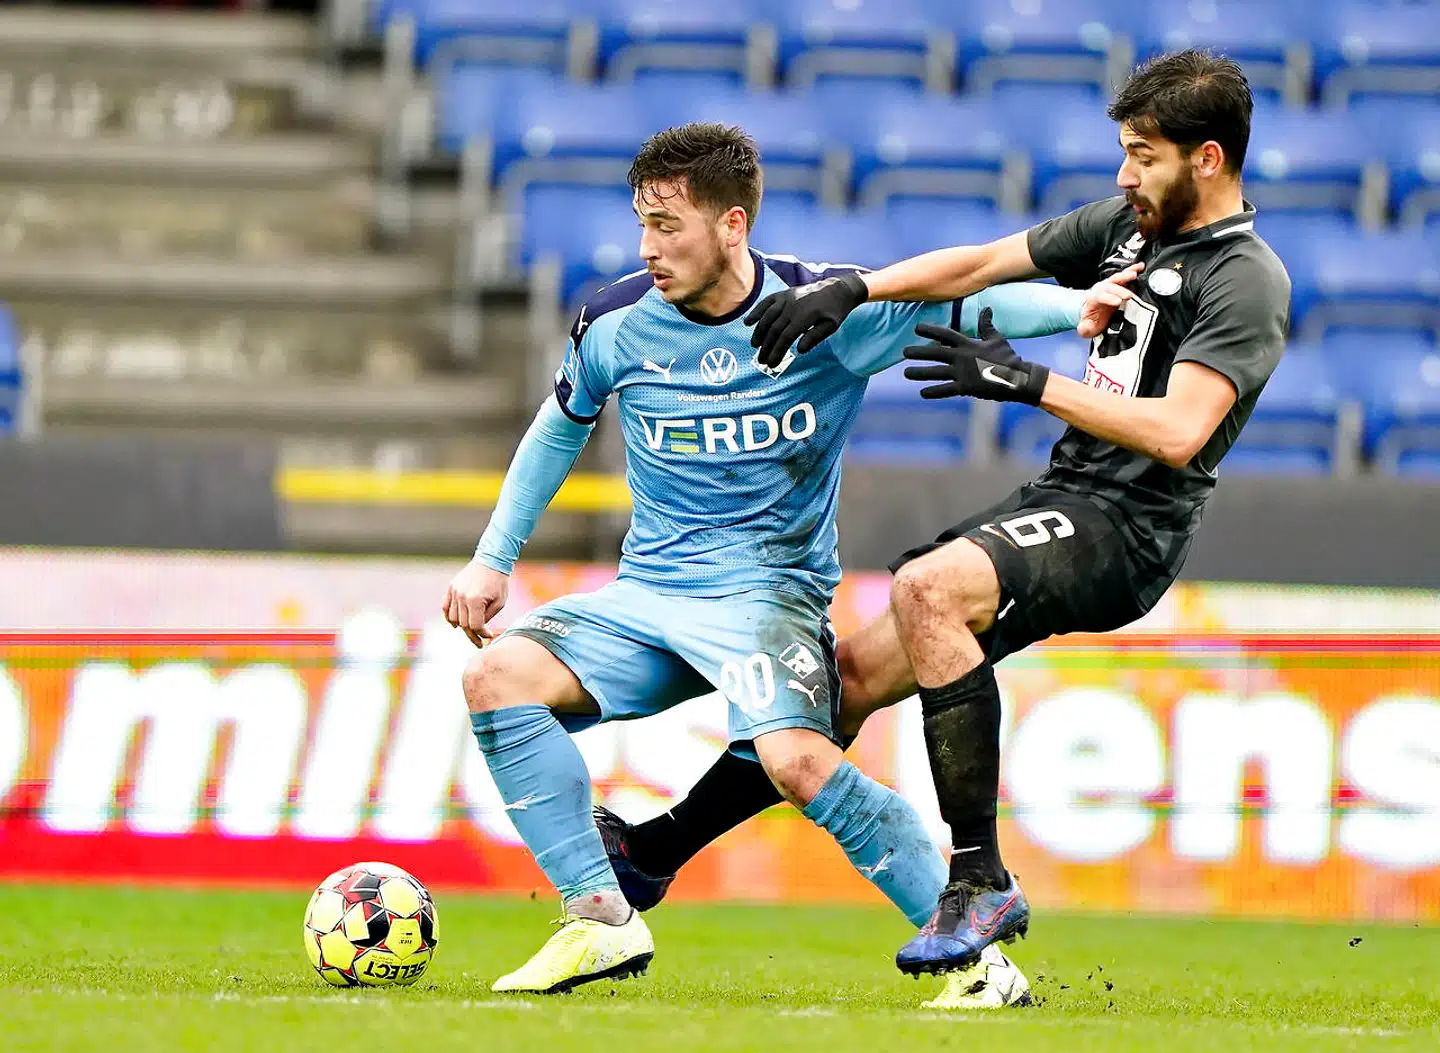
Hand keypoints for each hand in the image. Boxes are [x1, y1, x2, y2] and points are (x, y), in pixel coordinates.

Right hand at [443, 559, 509, 648]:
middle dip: (473, 634)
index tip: (489, 636)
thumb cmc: (498, 582)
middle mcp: (461, 597)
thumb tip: (480, 631)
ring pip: (453, 618)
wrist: (491, 560)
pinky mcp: (451, 587)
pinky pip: (445, 607)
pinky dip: (448, 617)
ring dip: (461, 626)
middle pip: (463, 624)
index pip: (475, 626)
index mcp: (475, 600)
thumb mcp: (500, 602)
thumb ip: (488, 618)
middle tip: (479, 641)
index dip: (482, 634)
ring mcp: (454, 592)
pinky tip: (456, 624)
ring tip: (471, 630)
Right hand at [744, 271, 868, 367]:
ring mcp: (786, 298)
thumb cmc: (834, 312)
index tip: (771, 364)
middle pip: (774, 329)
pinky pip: (766, 302)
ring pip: (767, 316)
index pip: (786, 337)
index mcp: (804, 316)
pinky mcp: (784, 294)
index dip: (777, 351)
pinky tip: (748, 322)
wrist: (837, 289)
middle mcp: (792, 306)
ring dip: (759, 332)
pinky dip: (756, 311)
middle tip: (762, 361)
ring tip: (755, 345)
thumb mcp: (830, 326)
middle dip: (766, 347)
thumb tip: (799, 350)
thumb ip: (815, 337)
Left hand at [901, 308, 1049, 404]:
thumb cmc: (1007, 357)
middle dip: (918, 352)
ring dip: (920, 373)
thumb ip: (986, 325)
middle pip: (935, 353)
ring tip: (906, 373)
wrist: (1017, 378)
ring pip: (936, 372)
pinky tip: (922, 393)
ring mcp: (963, 373)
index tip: (916, 328)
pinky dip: (934, 392)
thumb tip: (986, 308)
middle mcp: (962, 358)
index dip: (930, 330)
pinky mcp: (966, 388)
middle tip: (904, 351)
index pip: (945, 334)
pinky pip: (946, 390)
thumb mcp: (997, 338)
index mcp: (968, 344)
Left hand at [1077, 262, 1142, 339]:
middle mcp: (1102, 289)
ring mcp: (1112, 285)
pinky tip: (1140, 267)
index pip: (1100, 296)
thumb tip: (1085, 328)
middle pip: (1110, 286)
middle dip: (1120, 290)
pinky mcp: (1121, 284)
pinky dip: (1133, 269)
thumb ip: (1085, 328)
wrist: (1094, 311)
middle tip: (1128, 295)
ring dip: (1126, 276)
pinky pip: (1126, 274)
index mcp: (1093, 298)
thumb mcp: (1086, 327)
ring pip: (1118, 278)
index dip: (1109, 298)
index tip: (1118, 302)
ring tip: (1134, 275)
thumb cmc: (1092, 318)